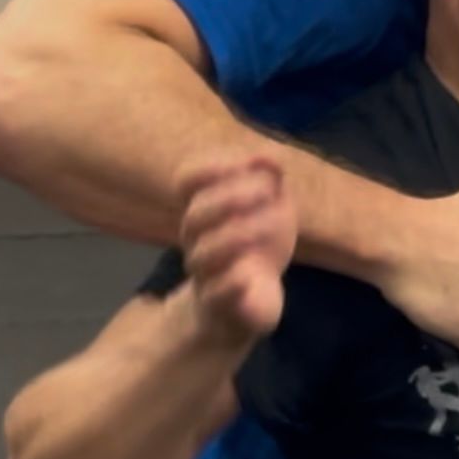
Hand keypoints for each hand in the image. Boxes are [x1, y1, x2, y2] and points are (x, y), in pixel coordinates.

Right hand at [180, 156, 296, 345]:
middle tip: (268, 190)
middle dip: (231, 196)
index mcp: (205, 208)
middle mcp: (197, 238)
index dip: (209, 167)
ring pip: (204, 252)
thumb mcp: (272, 206)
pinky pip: (216, 293)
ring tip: (272, 224)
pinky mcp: (221, 305)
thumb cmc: (256, 244)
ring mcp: (206, 273)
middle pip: (196, 213)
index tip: (244, 162)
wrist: (250, 304)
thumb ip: (271, 176)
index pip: (186, 181)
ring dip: (239, 233)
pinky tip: (248, 272)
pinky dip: (231, 281)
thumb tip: (267, 153)